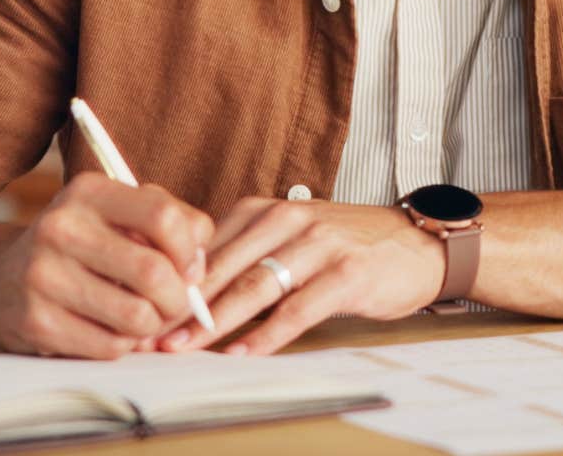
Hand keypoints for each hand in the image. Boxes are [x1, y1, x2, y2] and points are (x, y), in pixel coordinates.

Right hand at [0, 172, 213, 358]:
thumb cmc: (77, 244)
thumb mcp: (113, 213)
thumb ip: (168, 222)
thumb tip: (199, 265)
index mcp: (88, 192)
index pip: (163, 217)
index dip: (190, 249)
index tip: (189, 265)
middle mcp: (61, 228)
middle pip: (155, 274)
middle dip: (179, 298)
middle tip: (175, 303)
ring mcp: (44, 277)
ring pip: (137, 317)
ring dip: (154, 325)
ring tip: (145, 317)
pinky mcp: (37, 323)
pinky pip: (111, 346)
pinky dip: (125, 343)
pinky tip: (113, 329)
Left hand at [157, 198, 445, 356]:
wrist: (416, 245)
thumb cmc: (348, 245)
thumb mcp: (291, 235)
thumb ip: (246, 254)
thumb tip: (187, 289)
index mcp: (266, 209)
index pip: (207, 246)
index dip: (173, 281)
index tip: (146, 311)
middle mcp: (289, 219)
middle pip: (223, 267)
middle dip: (184, 305)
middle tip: (152, 336)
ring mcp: (318, 245)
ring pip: (255, 287)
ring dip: (215, 321)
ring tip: (186, 346)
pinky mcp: (345, 274)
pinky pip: (297, 310)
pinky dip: (266, 335)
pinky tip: (243, 353)